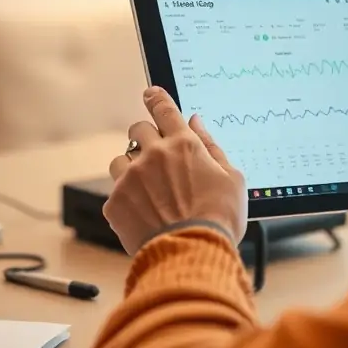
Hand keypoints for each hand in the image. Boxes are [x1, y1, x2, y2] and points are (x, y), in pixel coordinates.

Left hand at [104, 87, 247, 255]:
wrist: (192, 254)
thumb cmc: (218, 218)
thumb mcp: (232, 178)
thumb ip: (212, 146)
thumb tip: (196, 123)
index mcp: (184, 144)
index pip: (163, 108)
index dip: (155, 98)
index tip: (150, 94)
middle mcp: (153, 155)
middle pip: (138, 129)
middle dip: (146, 138)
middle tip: (157, 157)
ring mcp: (131, 178)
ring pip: (121, 159)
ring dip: (132, 168)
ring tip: (149, 190)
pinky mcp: (115, 202)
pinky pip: (115, 191)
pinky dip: (127, 198)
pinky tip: (144, 213)